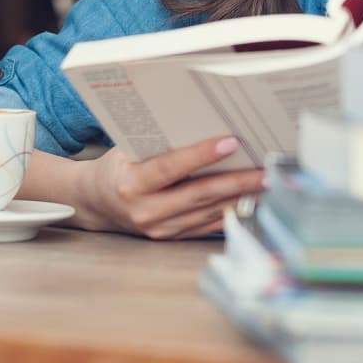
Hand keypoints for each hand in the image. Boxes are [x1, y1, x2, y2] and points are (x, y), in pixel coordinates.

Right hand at [74, 136, 265, 238]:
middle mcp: (146, 211)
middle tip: (266, 171)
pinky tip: (251, 201)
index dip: (201, 155)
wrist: (95, 203)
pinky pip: (206, 226)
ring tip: (267, 184)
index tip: (231, 142)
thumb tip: (207, 124)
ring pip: (207, 212)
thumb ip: (161, 143)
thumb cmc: (117, 166)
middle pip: (199, 195)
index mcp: (131, 184)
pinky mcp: (171, 238)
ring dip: (240, 199)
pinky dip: (230, 212)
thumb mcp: (129, 149)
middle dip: (236, 182)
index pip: (171, 168)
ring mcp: (159, 229)